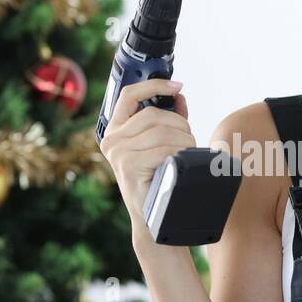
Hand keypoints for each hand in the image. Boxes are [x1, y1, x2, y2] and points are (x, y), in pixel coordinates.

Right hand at [96, 78, 194, 240]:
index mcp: (115, 130)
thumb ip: (168, 119)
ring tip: (187, 152)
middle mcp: (112, 140)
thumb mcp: (161, 144)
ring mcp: (118, 153)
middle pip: (153, 114)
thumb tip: (179, 94)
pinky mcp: (128, 166)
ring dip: (183, 140)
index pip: (129, 95)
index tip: (177, 85)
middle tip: (190, 139)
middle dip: (179, 124)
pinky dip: (179, 153)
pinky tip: (181, 161)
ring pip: (161, 132)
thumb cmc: (159, 180)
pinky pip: (162, 149)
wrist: (154, 217)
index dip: (154, 85)